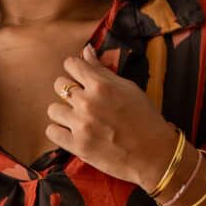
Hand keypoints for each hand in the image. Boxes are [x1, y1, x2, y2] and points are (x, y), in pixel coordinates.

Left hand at [44, 54, 181, 190]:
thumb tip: (86, 51)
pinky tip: (71, 132)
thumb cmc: (145, 118)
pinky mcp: (77, 146)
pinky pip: (51, 132)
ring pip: (53, 109)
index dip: (75, 69)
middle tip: (81, 101)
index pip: (71, 64)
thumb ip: (103, 70)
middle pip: (59, 85)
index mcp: (101, 86)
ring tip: (77, 119)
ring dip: (63, 113)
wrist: (154, 154)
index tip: (80, 77)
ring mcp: (81, 125)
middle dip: (68, 91)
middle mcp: (88, 103)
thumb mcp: (128, 88)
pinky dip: (59, 132)